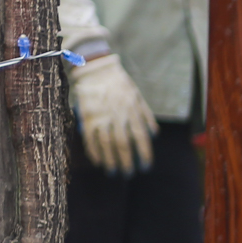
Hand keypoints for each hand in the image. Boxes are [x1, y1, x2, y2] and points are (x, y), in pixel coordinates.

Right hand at [68, 53, 156, 175]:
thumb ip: (146, 116)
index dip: (144, 154)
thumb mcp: (137, 96)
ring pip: (106, 144)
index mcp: (132, 111)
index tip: (146, 167)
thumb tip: (155, 135)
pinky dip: (94, 151)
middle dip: (127, 162)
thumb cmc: (119, 83)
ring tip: (113, 172)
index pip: (141, 138)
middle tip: (128, 173)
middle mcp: (117, 116)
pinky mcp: (86, 116)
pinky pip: (90, 138)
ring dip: (110, 160)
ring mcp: (101, 116)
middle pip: (123, 144)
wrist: (95, 68)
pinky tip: (98, 161)